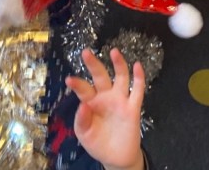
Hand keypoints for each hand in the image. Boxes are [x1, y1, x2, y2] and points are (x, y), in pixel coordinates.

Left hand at [67, 49, 144, 169]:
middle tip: (85, 52)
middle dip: (93, 64)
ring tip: (114, 52)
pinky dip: (139, 78)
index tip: (69, 80)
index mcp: (91, 102)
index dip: (77, 84)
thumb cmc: (97, 142)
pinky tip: (138, 66)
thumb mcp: (84, 134)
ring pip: (121, 78)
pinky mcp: (133, 108)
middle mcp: (105, 96)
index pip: (83, 90)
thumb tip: (83, 105)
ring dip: (118, 64)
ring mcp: (120, 100)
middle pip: (100, 76)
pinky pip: (137, 91)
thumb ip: (81, 120)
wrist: (116, 158)